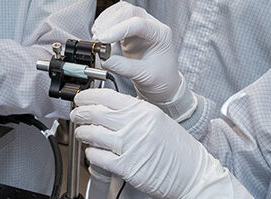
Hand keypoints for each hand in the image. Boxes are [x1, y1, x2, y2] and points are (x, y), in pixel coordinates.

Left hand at [72, 89, 250, 198]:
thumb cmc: (179, 150)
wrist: (194, 173)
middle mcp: (136, 126)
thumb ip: (136, 113)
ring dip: (83, 133)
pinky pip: (98, 157)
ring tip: (82, 133)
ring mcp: (130, 146)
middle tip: (76, 115)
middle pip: (96, 113)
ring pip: (93, 134)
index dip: (88, 96)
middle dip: (80, 114)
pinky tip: (92, 152)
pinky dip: (91, 154)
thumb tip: (111, 108)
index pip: (107, 96)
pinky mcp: (127, 167)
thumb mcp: (159, 121)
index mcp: (144, 111)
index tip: (81, 98)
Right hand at [91, 3, 194, 118]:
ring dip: (106, 20)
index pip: (138, 24)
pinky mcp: (130, 29)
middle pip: (129, 11)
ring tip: (97, 35)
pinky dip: (105, 23)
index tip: (103, 39)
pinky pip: (116, 18)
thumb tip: (104, 58)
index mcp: (161, 34)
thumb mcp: (144, 76)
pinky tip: (100, 33)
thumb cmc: (161, 78)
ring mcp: (141, 25)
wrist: (163, 83)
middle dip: (110, 22)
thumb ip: (123, 67)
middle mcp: (152, 25)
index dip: (118, 29)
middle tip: (98, 38)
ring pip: (121, 11)